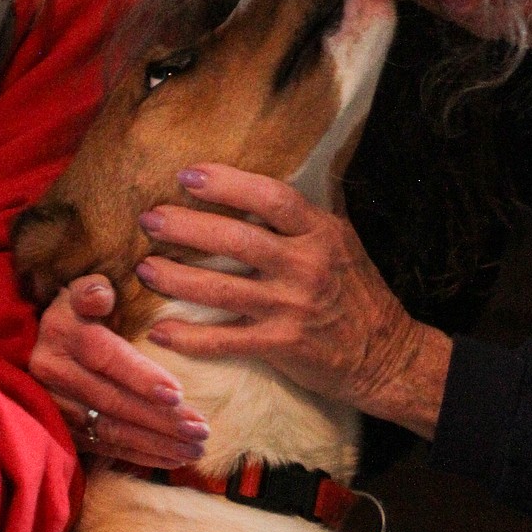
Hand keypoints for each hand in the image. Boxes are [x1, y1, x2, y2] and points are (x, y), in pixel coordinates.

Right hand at [29, 275, 210, 467]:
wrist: (42, 345)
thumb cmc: (78, 314)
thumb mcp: (79, 292)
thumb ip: (91, 290)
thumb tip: (102, 295)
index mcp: (63, 334)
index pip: (104, 357)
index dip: (140, 376)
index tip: (178, 394)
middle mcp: (55, 374)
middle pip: (112, 401)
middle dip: (160, 419)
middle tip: (201, 428)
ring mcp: (57, 407)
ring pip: (111, 431)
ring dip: (157, 443)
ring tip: (196, 448)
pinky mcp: (65, 431)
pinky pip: (106, 448)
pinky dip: (142, 456)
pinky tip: (174, 459)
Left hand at [134, 164, 452, 439]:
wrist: (386, 355)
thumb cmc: (355, 292)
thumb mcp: (339, 240)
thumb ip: (300, 216)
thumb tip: (251, 181)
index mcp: (320, 232)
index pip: (272, 196)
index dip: (228, 183)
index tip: (189, 176)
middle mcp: (307, 266)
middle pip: (237, 239)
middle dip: (187, 227)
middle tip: (149, 219)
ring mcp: (293, 307)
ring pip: (222, 288)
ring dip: (176, 278)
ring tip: (145, 269)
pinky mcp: (282, 345)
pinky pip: (226, 340)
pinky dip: (190, 338)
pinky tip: (160, 331)